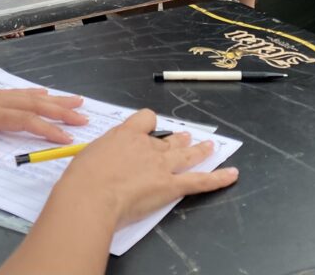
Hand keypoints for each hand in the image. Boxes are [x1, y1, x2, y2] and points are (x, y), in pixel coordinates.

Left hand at [0, 77, 88, 161]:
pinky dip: (35, 93)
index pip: (25, 121)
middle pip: (35, 105)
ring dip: (54, 100)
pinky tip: (43, 93)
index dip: (48, 130)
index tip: (69, 138)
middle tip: (85, 117)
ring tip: (76, 101)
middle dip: (61, 112)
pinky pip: (18, 92)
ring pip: (30, 97)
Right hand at [55, 109, 237, 226]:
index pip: (145, 118)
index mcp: (125, 135)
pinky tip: (232, 175)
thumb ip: (104, 154)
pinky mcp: (171, 185)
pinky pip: (199, 180)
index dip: (149, 123)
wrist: (91, 196)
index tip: (148, 130)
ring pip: (187, 153)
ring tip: (209, 146)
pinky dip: (218, 178)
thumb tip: (105, 161)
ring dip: (200, 150)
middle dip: (178, 138)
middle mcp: (147, 145)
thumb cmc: (82, 179)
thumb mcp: (89, 156)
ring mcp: (161, 165)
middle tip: (184, 138)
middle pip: (169, 138)